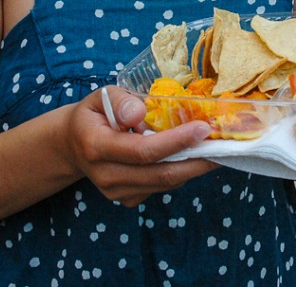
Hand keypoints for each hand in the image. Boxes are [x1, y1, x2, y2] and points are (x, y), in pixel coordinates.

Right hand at [65, 87, 217, 206]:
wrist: (72, 144)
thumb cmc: (93, 114)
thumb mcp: (101, 96)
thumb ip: (121, 101)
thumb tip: (141, 112)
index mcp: (96, 146)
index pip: (142, 150)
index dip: (176, 141)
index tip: (203, 128)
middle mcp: (105, 175)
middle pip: (159, 174)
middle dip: (196, 161)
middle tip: (223, 145)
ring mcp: (115, 192)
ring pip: (163, 184)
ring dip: (193, 168)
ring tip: (216, 149)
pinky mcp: (126, 199)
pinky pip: (159, 188)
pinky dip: (180, 173)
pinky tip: (192, 157)